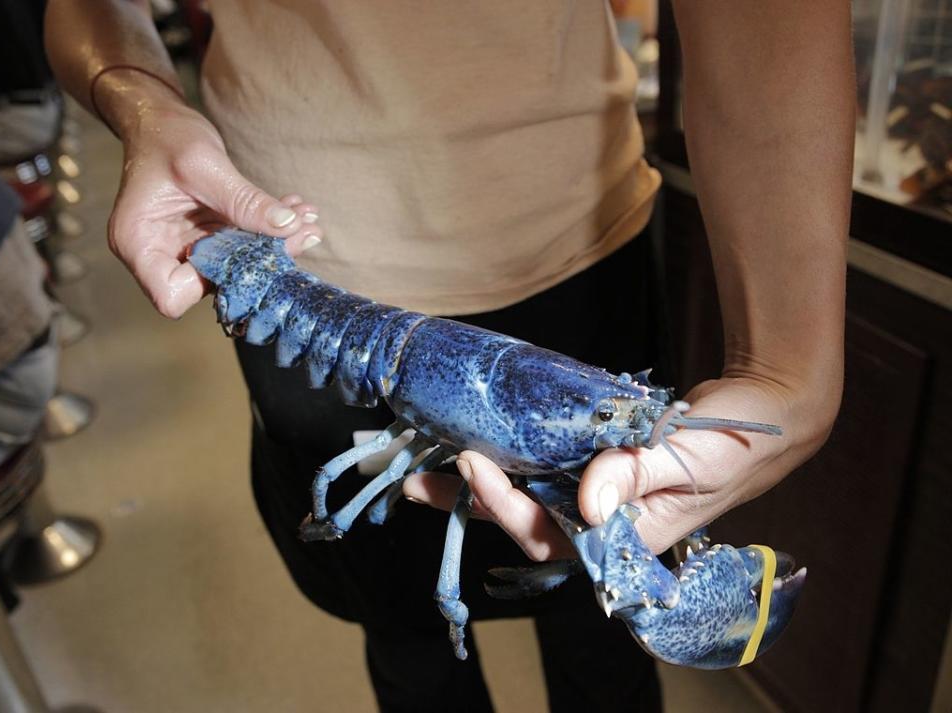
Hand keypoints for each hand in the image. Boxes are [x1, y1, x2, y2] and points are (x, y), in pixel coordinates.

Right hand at [107, 92, 320, 317]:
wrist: (161, 120)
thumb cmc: (167, 136)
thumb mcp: (204, 164)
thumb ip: (243, 200)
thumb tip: (288, 226)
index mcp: (138, 244)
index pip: (171, 297)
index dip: (211, 284)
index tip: (247, 253)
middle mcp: (159, 254)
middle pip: (212, 283)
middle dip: (260, 261)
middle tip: (303, 231)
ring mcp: (184, 249)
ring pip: (236, 266)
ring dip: (273, 245)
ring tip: (306, 219)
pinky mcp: (207, 239)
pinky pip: (242, 246)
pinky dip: (268, 231)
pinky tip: (296, 211)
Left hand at [403, 373, 834, 558]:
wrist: (764, 415)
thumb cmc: (734, 444)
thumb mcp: (689, 461)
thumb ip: (637, 477)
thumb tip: (587, 503)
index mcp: (628, 537)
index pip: (553, 538)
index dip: (507, 508)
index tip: (477, 463)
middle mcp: (605, 524)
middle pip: (525, 525)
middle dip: (471, 504)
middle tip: (418, 479)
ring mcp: (600, 498)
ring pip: (528, 499)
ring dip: (477, 486)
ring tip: (426, 467)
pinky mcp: (598, 468)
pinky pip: (545, 470)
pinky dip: (511, 460)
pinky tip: (478, 443)